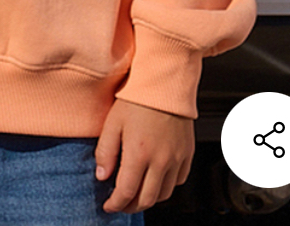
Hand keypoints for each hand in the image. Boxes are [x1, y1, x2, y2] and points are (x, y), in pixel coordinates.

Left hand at [94, 99, 193, 213]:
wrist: (164, 82)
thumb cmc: (137, 98)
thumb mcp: (112, 122)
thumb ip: (105, 152)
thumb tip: (102, 176)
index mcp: (139, 154)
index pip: (126, 192)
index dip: (115, 204)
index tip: (108, 206)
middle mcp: (161, 160)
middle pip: (147, 199)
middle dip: (131, 206)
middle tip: (121, 204)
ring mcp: (177, 158)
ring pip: (164, 194)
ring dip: (149, 199)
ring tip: (137, 193)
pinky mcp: (187, 153)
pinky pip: (179, 181)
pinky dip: (166, 186)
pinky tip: (156, 179)